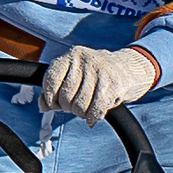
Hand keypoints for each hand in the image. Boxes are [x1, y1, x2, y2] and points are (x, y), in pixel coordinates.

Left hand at [41, 45, 159, 123]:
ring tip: (86, 109)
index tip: (54, 104)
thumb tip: (42, 106)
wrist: (130, 68)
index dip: (49, 97)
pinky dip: (92, 118)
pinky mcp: (113, 85)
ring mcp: (99, 72)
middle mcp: (85, 60)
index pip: (50, 80)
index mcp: (71, 55)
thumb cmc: (96, 74)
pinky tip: (93, 117)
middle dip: (68, 108)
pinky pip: (95, 110)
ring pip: (79, 106)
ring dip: (81, 114)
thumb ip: (55, 87)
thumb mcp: (74, 74)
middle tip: (75, 106)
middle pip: (65, 96)